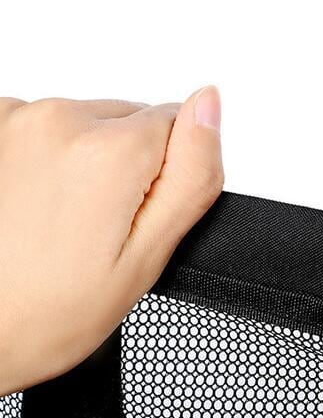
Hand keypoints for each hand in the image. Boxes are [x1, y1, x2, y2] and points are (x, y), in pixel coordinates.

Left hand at [0, 87, 223, 395]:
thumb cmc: (45, 312)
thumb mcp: (145, 258)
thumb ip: (191, 176)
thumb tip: (209, 105)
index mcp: (107, 154)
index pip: (179, 123)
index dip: (168, 176)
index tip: (135, 217)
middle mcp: (55, 121)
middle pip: (131, 122)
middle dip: (127, 168)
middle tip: (96, 230)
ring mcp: (12, 120)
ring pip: (89, 126)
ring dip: (84, 164)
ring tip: (58, 223)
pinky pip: (45, 130)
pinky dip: (46, 161)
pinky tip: (31, 206)